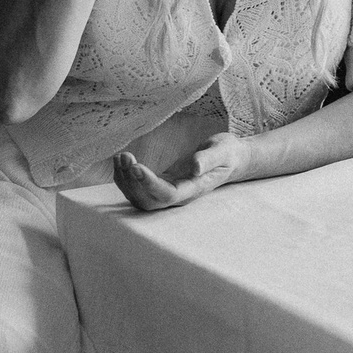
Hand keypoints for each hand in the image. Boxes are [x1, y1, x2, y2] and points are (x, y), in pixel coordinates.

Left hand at [114, 132, 252, 213]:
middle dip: (132, 183)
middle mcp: (179, 196)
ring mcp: (169, 192)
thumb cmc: (227, 153)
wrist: (231, 158)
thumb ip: (209, 159)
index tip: (137, 166)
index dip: (149, 184)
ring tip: (121, 157)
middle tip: (125, 157)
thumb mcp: (223, 151)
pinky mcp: (161, 185)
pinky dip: (125, 178)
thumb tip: (195, 166)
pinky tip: (121, 161)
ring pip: (140, 198)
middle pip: (148, 202)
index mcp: (194, 189)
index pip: (168, 195)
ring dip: (125, 181)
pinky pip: (138, 189)